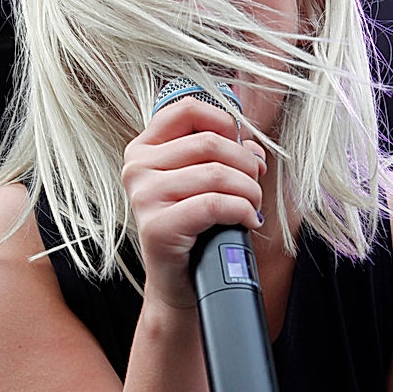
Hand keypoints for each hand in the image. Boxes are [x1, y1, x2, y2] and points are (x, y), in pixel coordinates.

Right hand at [122, 97, 266, 309]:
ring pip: (217, 174)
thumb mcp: (204, 183)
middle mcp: (137, 168)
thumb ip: (223, 156)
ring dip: (249, 190)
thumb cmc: (193, 228)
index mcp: (143, 149)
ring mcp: (143, 196)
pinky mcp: (158, 226)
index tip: (241, 146)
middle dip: (245, 164)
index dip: (224, 121)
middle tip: (255, 185)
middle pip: (210, 142)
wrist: (179, 282)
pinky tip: (248, 220)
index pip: (186, 109)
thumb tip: (253, 149)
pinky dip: (242, 210)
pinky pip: (215, 204)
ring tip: (253, 205)